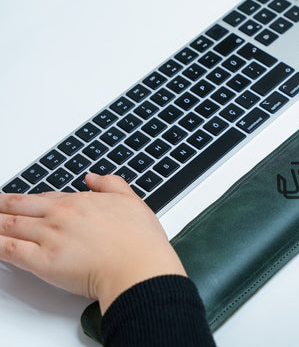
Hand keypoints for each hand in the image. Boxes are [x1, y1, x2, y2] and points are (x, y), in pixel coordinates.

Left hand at [0, 174, 185, 313]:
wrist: (139, 266)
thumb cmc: (138, 239)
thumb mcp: (131, 200)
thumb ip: (111, 184)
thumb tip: (93, 177)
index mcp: (79, 201)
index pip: (44, 198)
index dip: (27, 201)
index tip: (15, 202)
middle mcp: (61, 215)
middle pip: (20, 206)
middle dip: (1, 205)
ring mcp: (50, 237)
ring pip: (10, 225)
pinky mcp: (43, 262)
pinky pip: (9, 250)